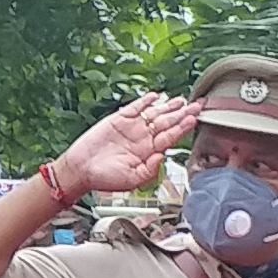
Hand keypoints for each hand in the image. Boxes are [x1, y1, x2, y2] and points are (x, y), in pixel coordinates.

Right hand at [54, 94, 197, 203]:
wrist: (80, 170)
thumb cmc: (103, 179)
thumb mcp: (131, 180)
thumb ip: (150, 170)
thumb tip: (162, 156)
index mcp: (148, 153)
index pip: (171, 137)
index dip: (183, 127)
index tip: (194, 119)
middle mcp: (143, 139)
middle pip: (167, 123)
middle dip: (183, 114)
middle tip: (197, 106)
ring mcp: (132, 128)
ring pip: (155, 114)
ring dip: (168, 106)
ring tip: (180, 100)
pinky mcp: (118, 120)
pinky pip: (135, 107)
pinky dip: (145, 101)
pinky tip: (155, 96)